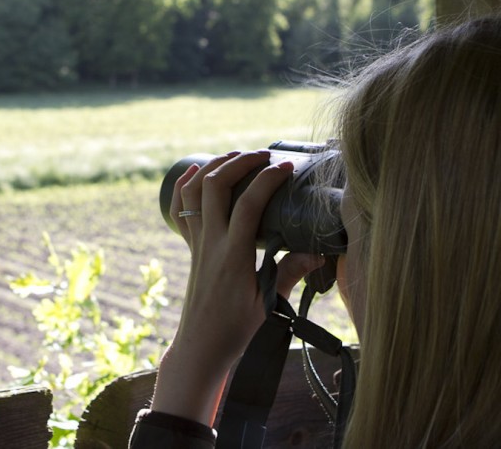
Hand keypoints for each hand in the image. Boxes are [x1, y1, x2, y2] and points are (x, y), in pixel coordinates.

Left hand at [150, 150, 325, 425]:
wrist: (201, 346)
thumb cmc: (236, 328)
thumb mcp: (268, 302)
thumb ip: (291, 272)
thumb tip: (319, 251)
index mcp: (233, 255)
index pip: (248, 205)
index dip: (267, 180)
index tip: (287, 166)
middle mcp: (210, 242)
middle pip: (215, 186)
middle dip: (239, 161)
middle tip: (264, 155)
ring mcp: (197, 242)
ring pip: (195, 191)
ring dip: (214, 166)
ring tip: (238, 156)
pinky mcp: (191, 246)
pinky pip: (180, 209)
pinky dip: (185, 185)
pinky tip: (195, 170)